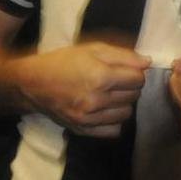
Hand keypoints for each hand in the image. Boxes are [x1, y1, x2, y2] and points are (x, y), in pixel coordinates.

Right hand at [22, 42, 149, 136]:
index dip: (136, 72)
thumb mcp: (92, 48)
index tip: (127, 69)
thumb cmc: (63, 61)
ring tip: (110, 94)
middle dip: (130, 86)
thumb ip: (123, 55)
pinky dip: (114, 120)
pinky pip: (114, 130)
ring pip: (126, 113)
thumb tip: (148, 63)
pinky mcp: (83, 130)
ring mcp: (89, 118)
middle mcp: (96, 100)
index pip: (137, 78)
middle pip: (133, 95)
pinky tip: (105, 109)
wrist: (33, 84)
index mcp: (100, 76)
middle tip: (117, 80)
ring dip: (123, 103)